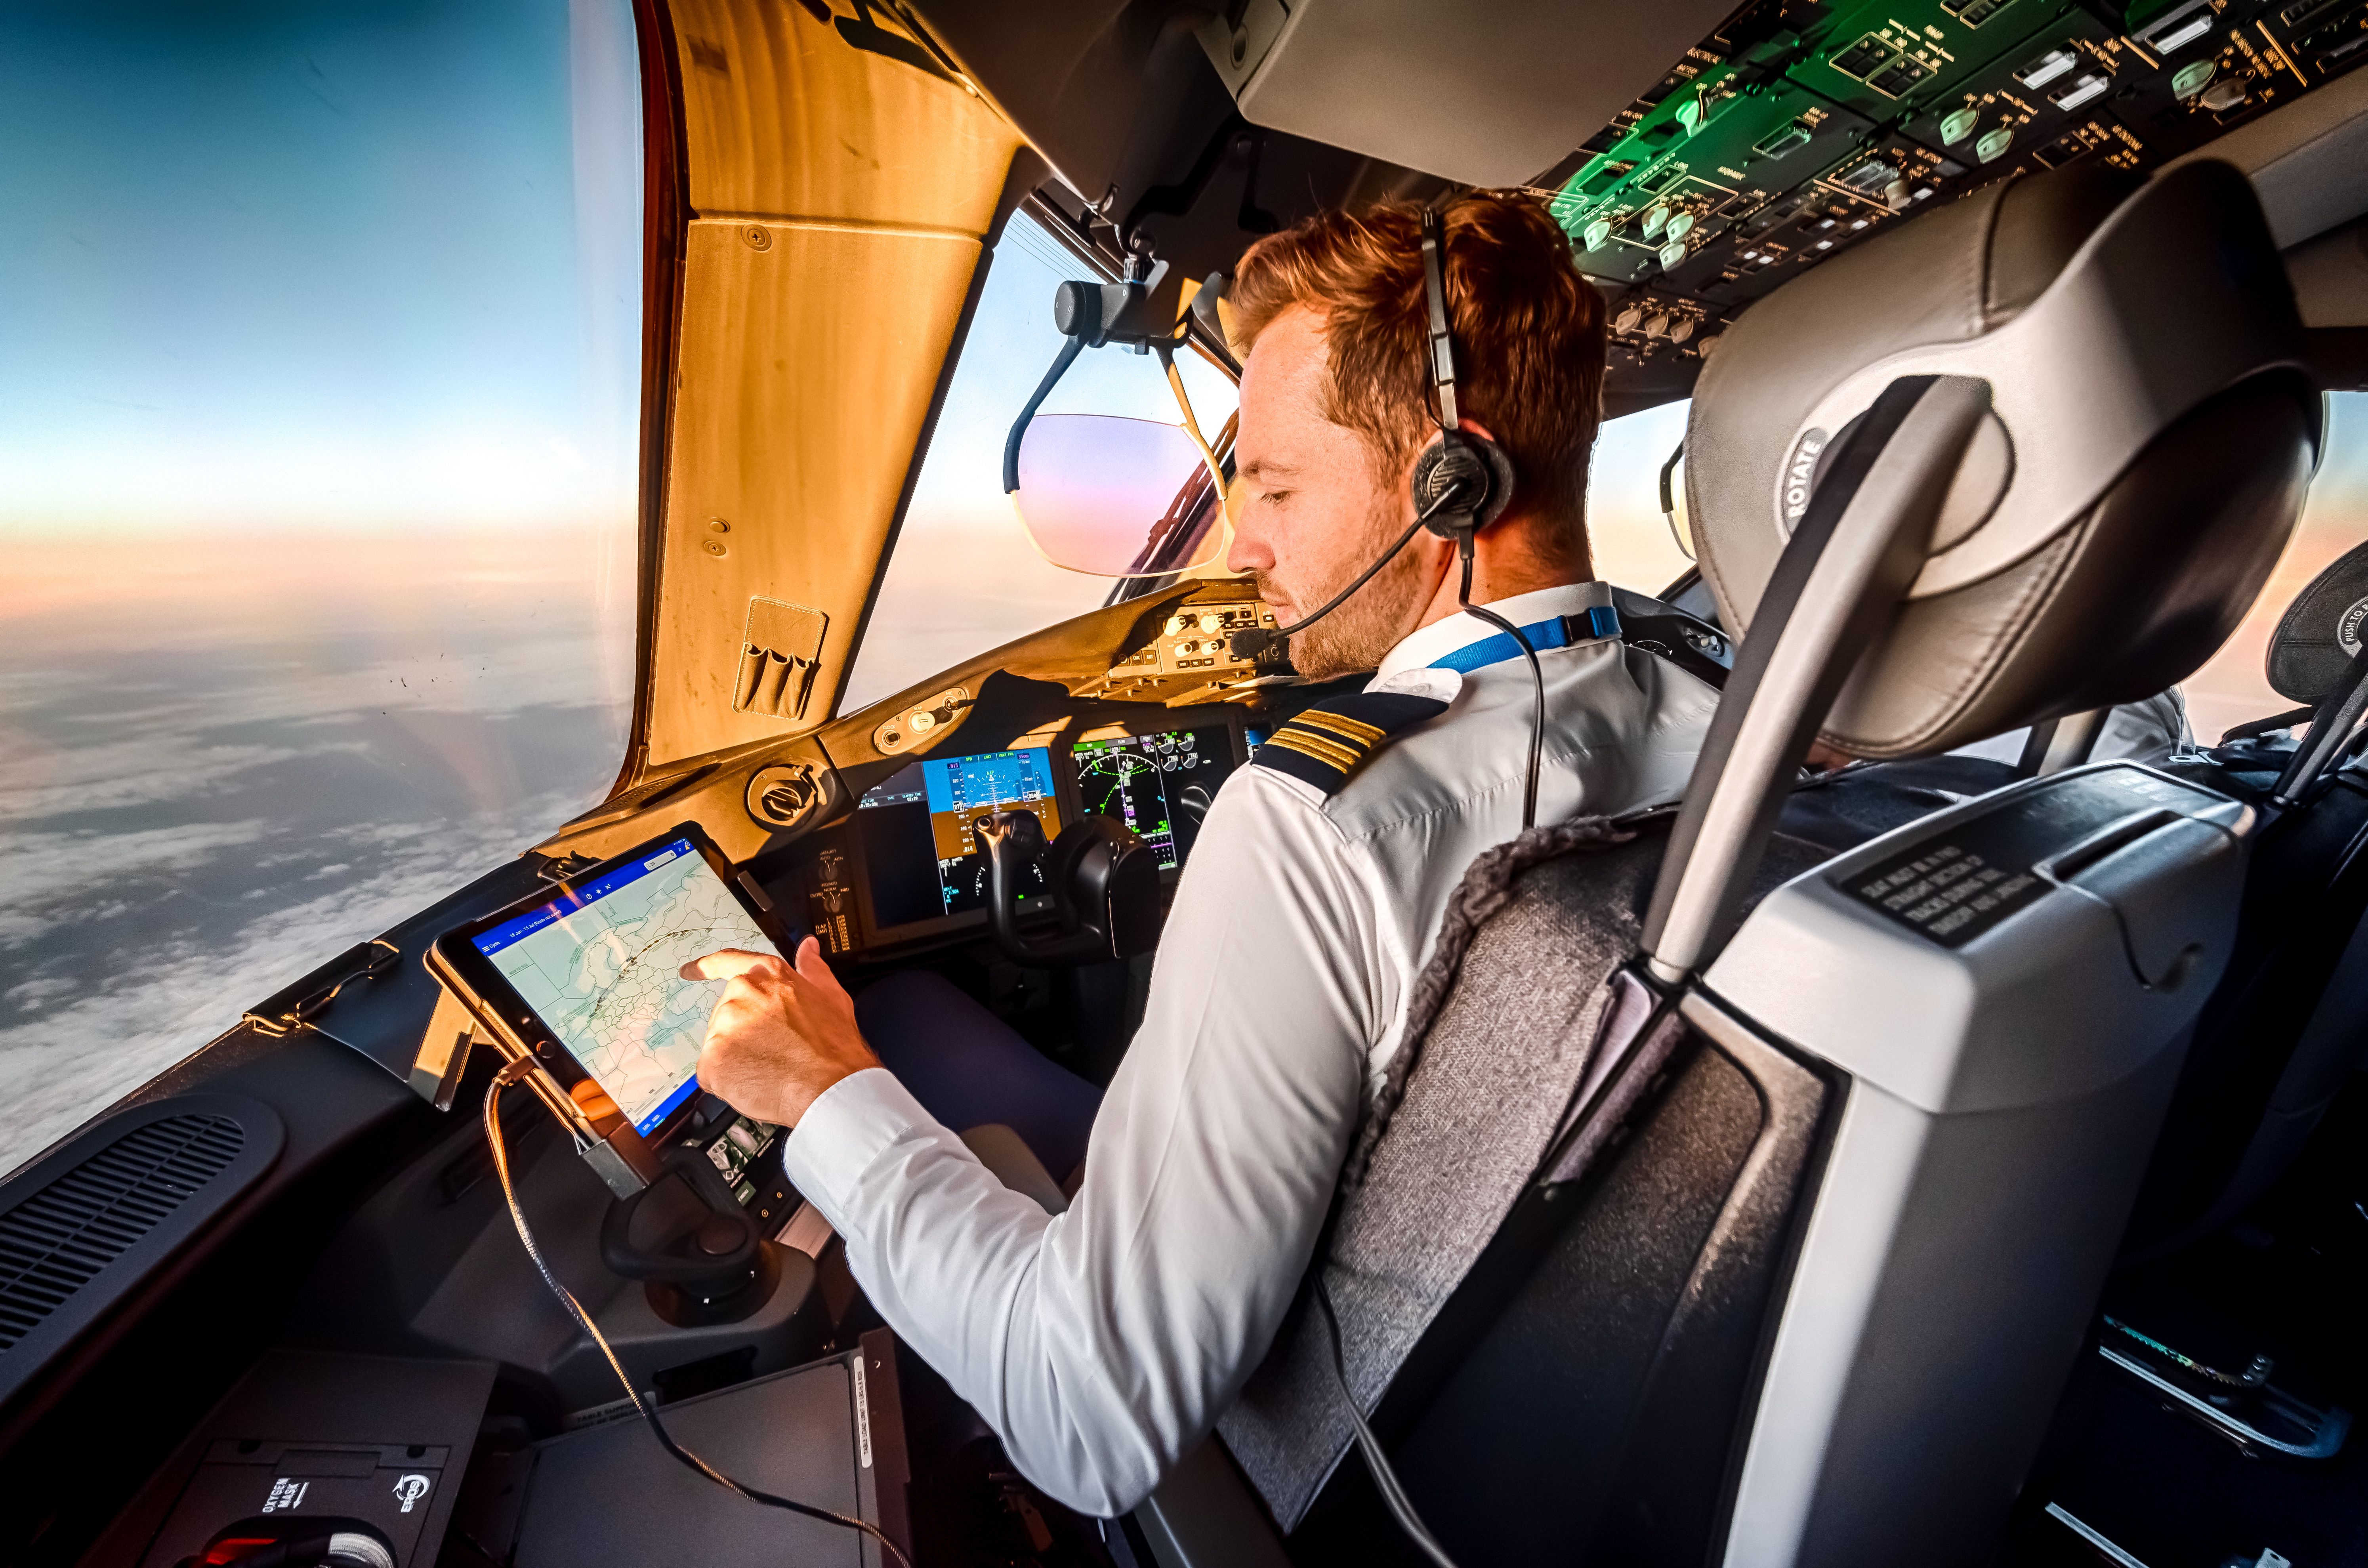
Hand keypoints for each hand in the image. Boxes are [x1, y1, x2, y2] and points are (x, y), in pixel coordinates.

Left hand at [680, 938, 880, 1125]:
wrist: (829, 1087)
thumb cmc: (835, 1047)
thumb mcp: (831, 996)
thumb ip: (813, 969)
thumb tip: (807, 948)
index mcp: (768, 976)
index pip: (728, 962)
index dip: (706, 967)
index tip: (690, 971)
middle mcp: (742, 994)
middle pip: (726, 1013)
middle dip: (742, 1032)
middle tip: (770, 1052)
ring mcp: (725, 1026)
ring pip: (719, 1044)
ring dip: (737, 1058)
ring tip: (768, 1070)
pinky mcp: (713, 1059)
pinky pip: (711, 1073)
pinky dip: (727, 1082)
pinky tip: (754, 1084)